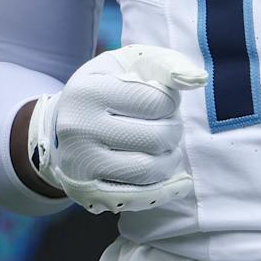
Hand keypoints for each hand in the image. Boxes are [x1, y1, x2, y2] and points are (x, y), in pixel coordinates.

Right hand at [26, 44, 205, 213]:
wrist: (63, 124)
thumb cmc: (107, 86)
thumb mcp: (130, 62)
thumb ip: (166, 63)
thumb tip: (198, 79)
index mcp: (89, 92)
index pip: (156, 101)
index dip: (171, 102)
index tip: (163, 100)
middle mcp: (78, 129)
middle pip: (156, 138)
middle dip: (173, 131)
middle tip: (169, 126)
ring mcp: (80, 164)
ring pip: (149, 170)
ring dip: (170, 160)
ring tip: (166, 148)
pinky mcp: (87, 193)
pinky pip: (139, 198)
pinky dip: (166, 191)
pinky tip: (179, 182)